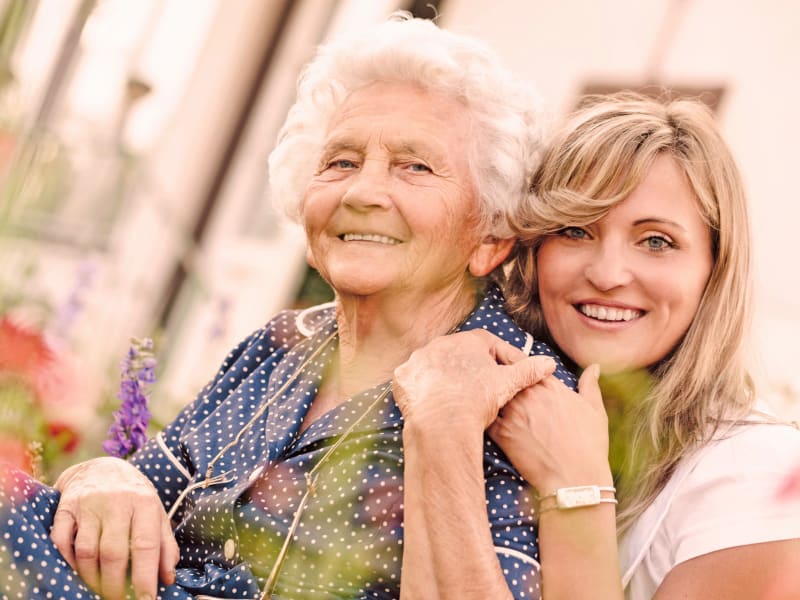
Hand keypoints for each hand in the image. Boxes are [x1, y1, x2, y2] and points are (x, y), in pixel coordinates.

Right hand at [50, 457, 178, 599]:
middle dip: (115, 584)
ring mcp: (89, 504)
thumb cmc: (134, 496)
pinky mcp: (66, 508)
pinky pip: (61, 541)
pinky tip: (76, 572)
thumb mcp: (156, 514)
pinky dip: (67, 562)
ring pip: (87, 550)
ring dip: (92, 578)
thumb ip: (165, 544)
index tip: (147, 599)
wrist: (101, 468)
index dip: (145, 576)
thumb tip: (167, 578)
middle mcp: (117, 502)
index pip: (146, 545)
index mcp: (144, 503)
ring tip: (100, 590)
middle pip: (114, 552)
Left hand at [393, 329, 555, 433]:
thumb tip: (549, 363)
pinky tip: (431, 401)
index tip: (508, 372)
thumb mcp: (508, 383)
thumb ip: (528, 370)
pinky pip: (414, 380)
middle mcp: (440, 344)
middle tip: (481, 387)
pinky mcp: (403, 378)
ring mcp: (418, 360)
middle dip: (471, 367)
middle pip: (460, 353)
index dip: (501, 357)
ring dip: (445, 377)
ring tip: (456, 397)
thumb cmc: (477, 399)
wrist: (443, 421)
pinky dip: (422, 389)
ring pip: (436, 366)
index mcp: (467, 341)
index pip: (488, 343)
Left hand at [487, 365, 612, 492]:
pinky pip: (484, 418)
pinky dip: (481, 415)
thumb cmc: (589, 445)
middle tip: (487, 374)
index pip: (522, 362)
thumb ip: (590, 385)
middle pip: (502, 374)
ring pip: (490, 394)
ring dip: (486, 393)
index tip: (508, 366)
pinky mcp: (502, 435)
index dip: (512, 362)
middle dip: (494, 373)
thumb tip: (595, 367)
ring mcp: (513, 414)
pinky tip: (481, 417)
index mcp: (548, 386)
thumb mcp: (595, 410)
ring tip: (480, 393)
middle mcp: (528, 395)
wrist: (575, 479)